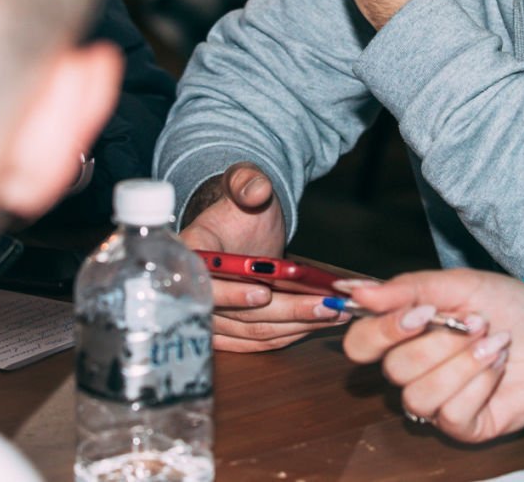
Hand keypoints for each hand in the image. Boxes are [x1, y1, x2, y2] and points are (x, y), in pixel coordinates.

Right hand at [179, 163, 339, 351]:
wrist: (236, 233)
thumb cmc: (237, 211)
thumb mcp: (242, 185)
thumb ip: (247, 183)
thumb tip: (256, 189)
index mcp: (190, 254)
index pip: (205, 282)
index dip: (232, 293)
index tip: (264, 292)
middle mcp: (194, 293)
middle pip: (238, 314)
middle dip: (285, 311)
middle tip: (324, 305)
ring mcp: (211, 317)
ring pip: (253, 331)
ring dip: (295, 326)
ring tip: (333, 312)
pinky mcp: (228, 332)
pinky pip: (257, 341)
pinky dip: (288, 336)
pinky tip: (317, 324)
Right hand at [342, 269, 523, 442]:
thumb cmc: (506, 306)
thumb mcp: (458, 285)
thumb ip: (407, 289)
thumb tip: (356, 291)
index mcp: (403, 334)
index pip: (360, 344)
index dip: (384, 331)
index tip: (423, 312)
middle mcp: (413, 372)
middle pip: (394, 369)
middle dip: (441, 342)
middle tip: (475, 322)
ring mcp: (437, 402)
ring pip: (419, 395)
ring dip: (463, 363)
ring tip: (494, 341)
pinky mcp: (463, 426)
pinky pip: (451, 413)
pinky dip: (480, 383)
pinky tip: (499, 364)